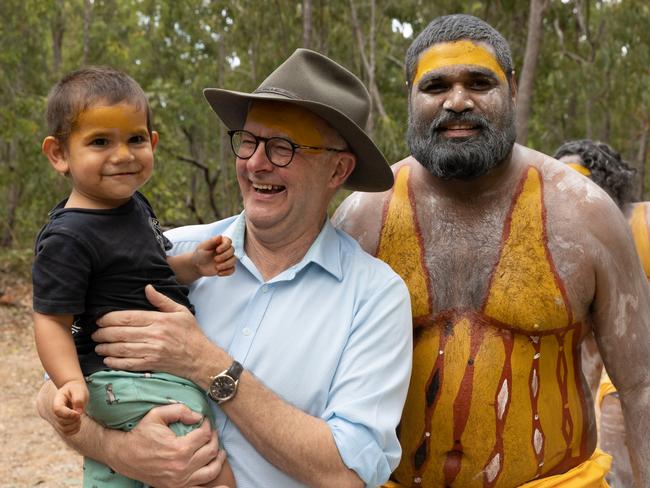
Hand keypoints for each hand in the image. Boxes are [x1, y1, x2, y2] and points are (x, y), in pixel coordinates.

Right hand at [53, 379, 87, 435]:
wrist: (74, 391)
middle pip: (61, 421)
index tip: (78, 413)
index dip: (68, 414)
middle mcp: (56, 412)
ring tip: (80, 418)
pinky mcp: (63, 424)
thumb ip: (78, 400)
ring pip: (64, 429)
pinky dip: (74, 430)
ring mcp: (58, 419)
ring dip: (74, 425)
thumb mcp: (79, 390)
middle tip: (80, 413)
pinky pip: (67, 433)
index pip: (58, 410)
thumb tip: (78, 412)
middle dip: (73, 420)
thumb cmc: (76, 389)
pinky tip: (78, 423)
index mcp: (57, 401)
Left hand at [93, 285, 229, 382]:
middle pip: (121, 333)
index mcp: (159, 320)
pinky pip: (128, 364)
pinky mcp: (151, 365)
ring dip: (106, 348)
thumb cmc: (190, 333)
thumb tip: (147, 288)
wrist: (201, 358)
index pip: (128, 318)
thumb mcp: (180, 311)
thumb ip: (161, 300)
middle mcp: (154, 336)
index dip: (110, 318)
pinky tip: (107, 360)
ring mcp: (152, 351)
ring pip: (121, 349)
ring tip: (98, 346)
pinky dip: (115, 363)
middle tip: (94, 333)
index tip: (100, 319)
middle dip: (103, 333)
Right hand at [108, 403, 225, 487]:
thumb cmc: (140, 434)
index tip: (204, 422)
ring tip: (218, 451)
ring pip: (211, 471)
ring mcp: (180, 481)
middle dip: (214, 439)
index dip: (207, 425)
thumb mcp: (157, 415)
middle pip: (210, 451)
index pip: (204, 435)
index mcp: (179, 449)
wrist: (124, 455)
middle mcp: (182, 467)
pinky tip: (225, 486)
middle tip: (211, 433)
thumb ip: (180, 411)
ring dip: (218, 459)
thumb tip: (198, 417)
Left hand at [193, 235, 234, 276]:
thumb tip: (220, 236)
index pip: (228, 241)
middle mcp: (226, 250)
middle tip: (215, 259)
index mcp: (220, 242)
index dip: (225, 246)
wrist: (197, 266)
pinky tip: (218, 273)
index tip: (217, 250)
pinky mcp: (227, 267)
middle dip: (224, 256)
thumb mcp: (203, 247)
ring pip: (234, 260)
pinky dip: (227, 272)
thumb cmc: (199, 254)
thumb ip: (211, 241)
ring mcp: (227, 259)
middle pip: (232, 250)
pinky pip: (232, 269)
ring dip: (226, 265)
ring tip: (216, 267)